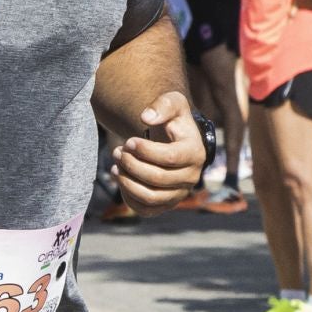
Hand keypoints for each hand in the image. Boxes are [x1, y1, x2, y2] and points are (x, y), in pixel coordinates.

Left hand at [111, 92, 205, 214]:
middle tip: (117, 151)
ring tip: (116, 164)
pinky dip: (127, 195)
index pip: (169, 158)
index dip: (145, 150)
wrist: (173, 139)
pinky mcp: (165, 204)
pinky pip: (144, 208)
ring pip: (150, 197)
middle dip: (131, 164)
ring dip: (126, 181)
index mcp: (195, 153)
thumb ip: (162, 105)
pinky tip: (120, 176)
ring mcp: (179, 194)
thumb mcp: (172, 102)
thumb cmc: (172, 120)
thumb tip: (146, 117)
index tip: (129, 141)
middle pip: (157, 178)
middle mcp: (191, 178)